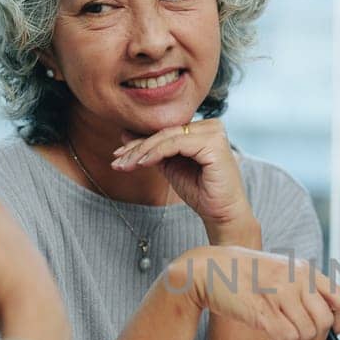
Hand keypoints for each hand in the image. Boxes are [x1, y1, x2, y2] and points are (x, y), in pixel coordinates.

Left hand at [113, 120, 255, 242]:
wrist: (222, 213)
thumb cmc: (201, 192)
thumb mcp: (171, 166)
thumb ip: (154, 150)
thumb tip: (126, 134)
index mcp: (204, 129)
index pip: (166, 132)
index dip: (140, 143)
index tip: (118, 156)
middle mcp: (212, 126)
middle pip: (165, 133)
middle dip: (137, 148)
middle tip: (116, 161)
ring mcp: (214, 132)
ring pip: (168, 137)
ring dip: (142, 151)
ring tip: (124, 165)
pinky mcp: (213, 143)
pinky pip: (176, 144)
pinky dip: (155, 153)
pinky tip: (141, 164)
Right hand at [167, 246, 339, 339]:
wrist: (208, 269)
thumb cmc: (241, 276)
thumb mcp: (278, 273)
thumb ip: (300, 290)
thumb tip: (323, 325)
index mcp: (304, 270)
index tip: (333, 333)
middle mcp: (297, 280)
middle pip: (326, 322)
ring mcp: (281, 295)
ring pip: (308, 334)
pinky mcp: (265, 311)